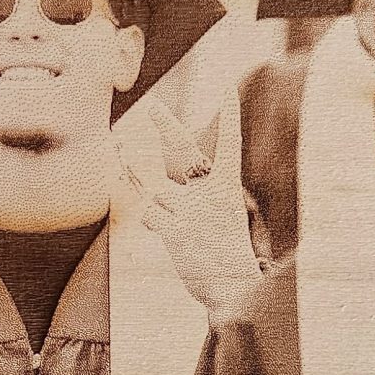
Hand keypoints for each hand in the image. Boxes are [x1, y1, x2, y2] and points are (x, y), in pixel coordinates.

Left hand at [142, 93, 262, 323]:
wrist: (233, 285)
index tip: (228, 88)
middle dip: (166, 125)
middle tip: (152, 105)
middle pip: (183, 151)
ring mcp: (193, 210)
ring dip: (146, 186)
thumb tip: (155, 182)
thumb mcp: (217, 217)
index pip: (229, 144)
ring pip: (156, 188)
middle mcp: (210, 194)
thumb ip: (190, 194)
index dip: (230, 116)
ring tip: (141, 178)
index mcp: (227, 187)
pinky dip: (152, 220)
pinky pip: (150, 214)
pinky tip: (165, 231)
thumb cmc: (225, 250)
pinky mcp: (176, 231)